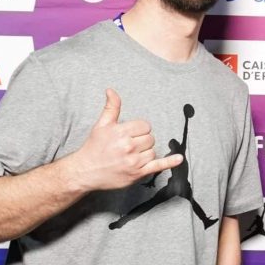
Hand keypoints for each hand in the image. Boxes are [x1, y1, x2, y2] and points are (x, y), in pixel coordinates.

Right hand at [66, 89, 181, 191]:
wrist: (85, 171)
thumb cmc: (94, 147)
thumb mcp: (101, 125)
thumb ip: (111, 107)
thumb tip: (111, 90)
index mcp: (121, 132)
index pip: (145, 126)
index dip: (139, 129)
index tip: (130, 134)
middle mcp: (128, 146)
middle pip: (150, 138)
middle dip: (142, 141)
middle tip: (128, 146)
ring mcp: (134, 161)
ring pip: (152, 151)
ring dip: (145, 153)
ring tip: (130, 155)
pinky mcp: (137, 174)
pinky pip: (158, 166)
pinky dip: (170, 162)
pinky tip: (179, 158)